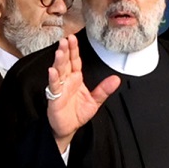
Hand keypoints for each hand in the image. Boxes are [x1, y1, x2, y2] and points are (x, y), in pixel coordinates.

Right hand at [46, 34, 120, 153]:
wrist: (68, 128)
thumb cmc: (77, 114)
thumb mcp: (95, 101)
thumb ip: (104, 90)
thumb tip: (116, 79)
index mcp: (76, 79)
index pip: (75, 61)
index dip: (74, 50)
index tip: (73, 39)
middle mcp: (67, 81)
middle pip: (66, 63)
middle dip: (65, 51)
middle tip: (65, 40)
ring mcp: (60, 88)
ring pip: (59, 71)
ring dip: (58, 61)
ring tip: (59, 51)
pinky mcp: (55, 98)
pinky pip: (54, 87)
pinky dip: (53, 79)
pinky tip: (52, 71)